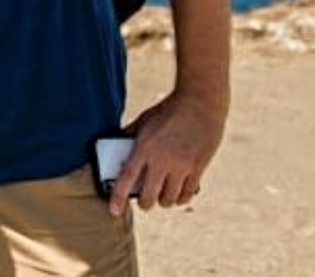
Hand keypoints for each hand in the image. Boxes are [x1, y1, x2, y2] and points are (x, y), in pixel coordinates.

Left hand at [110, 89, 225, 214]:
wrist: (200, 103)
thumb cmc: (169, 110)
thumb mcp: (145, 120)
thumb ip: (130, 136)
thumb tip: (117, 146)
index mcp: (144, 147)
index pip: (127, 177)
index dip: (118, 197)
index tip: (114, 211)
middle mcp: (162, 160)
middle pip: (149, 196)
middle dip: (145, 203)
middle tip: (144, 201)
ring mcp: (181, 166)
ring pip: (169, 199)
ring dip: (163, 201)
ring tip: (162, 196)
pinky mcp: (198, 168)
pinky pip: (188, 194)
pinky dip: (181, 198)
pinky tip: (178, 195)